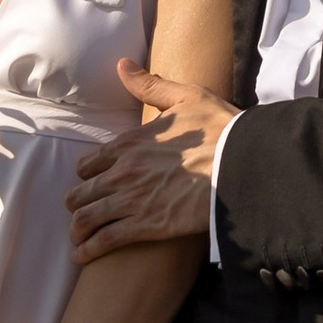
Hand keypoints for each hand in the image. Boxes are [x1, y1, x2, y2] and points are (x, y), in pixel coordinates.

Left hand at [65, 61, 239, 263]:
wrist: (245, 164)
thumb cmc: (221, 130)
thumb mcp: (186, 97)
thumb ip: (150, 86)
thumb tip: (121, 64)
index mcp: (129, 142)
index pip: (88, 164)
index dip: (86, 176)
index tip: (89, 184)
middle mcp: (123, 171)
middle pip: (81, 193)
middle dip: (77, 205)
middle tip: (80, 214)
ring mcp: (132, 199)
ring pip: (86, 218)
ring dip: (78, 230)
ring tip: (79, 239)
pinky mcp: (147, 226)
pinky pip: (105, 240)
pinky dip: (89, 250)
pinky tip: (83, 257)